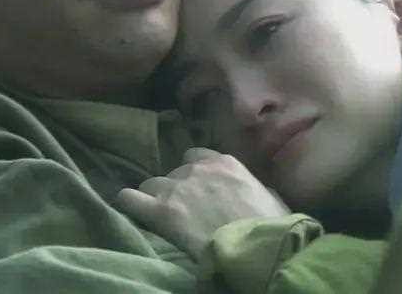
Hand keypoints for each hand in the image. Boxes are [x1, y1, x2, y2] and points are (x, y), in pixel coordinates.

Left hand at [116, 147, 290, 259]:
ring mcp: (176, 188)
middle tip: (184, 209)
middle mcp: (197, 169)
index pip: (198, 156)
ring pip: (152, 184)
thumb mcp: (272, 198)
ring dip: (156, 197)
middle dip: (177, 188)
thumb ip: (256, 187)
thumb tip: (256, 191)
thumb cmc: (270, 224)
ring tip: (161, 215)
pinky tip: (130, 209)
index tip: (199, 189)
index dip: (196, 174)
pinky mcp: (161, 211)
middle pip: (175, 171)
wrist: (254, 246)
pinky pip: (129, 198)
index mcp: (225, 162)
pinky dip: (128, 202)